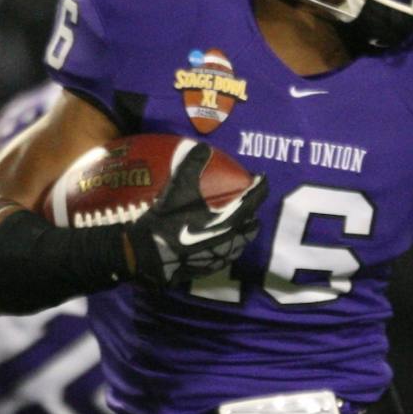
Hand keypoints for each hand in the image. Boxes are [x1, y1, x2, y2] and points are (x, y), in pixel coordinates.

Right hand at [127, 145, 268, 286]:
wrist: (152, 255)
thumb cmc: (168, 221)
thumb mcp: (178, 189)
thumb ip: (192, 166)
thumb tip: (204, 146)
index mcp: (231, 219)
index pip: (254, 200)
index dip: (260, 187)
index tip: (261, 178)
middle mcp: (233, 239)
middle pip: (253, 223)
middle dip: (252, 211)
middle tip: (245, 200)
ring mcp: (224, 255)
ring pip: (243, 240)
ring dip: (243, 228)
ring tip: (234, 218)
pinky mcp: (214, 266)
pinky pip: (230, 253)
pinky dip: (230, 242)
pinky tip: (219, 238)